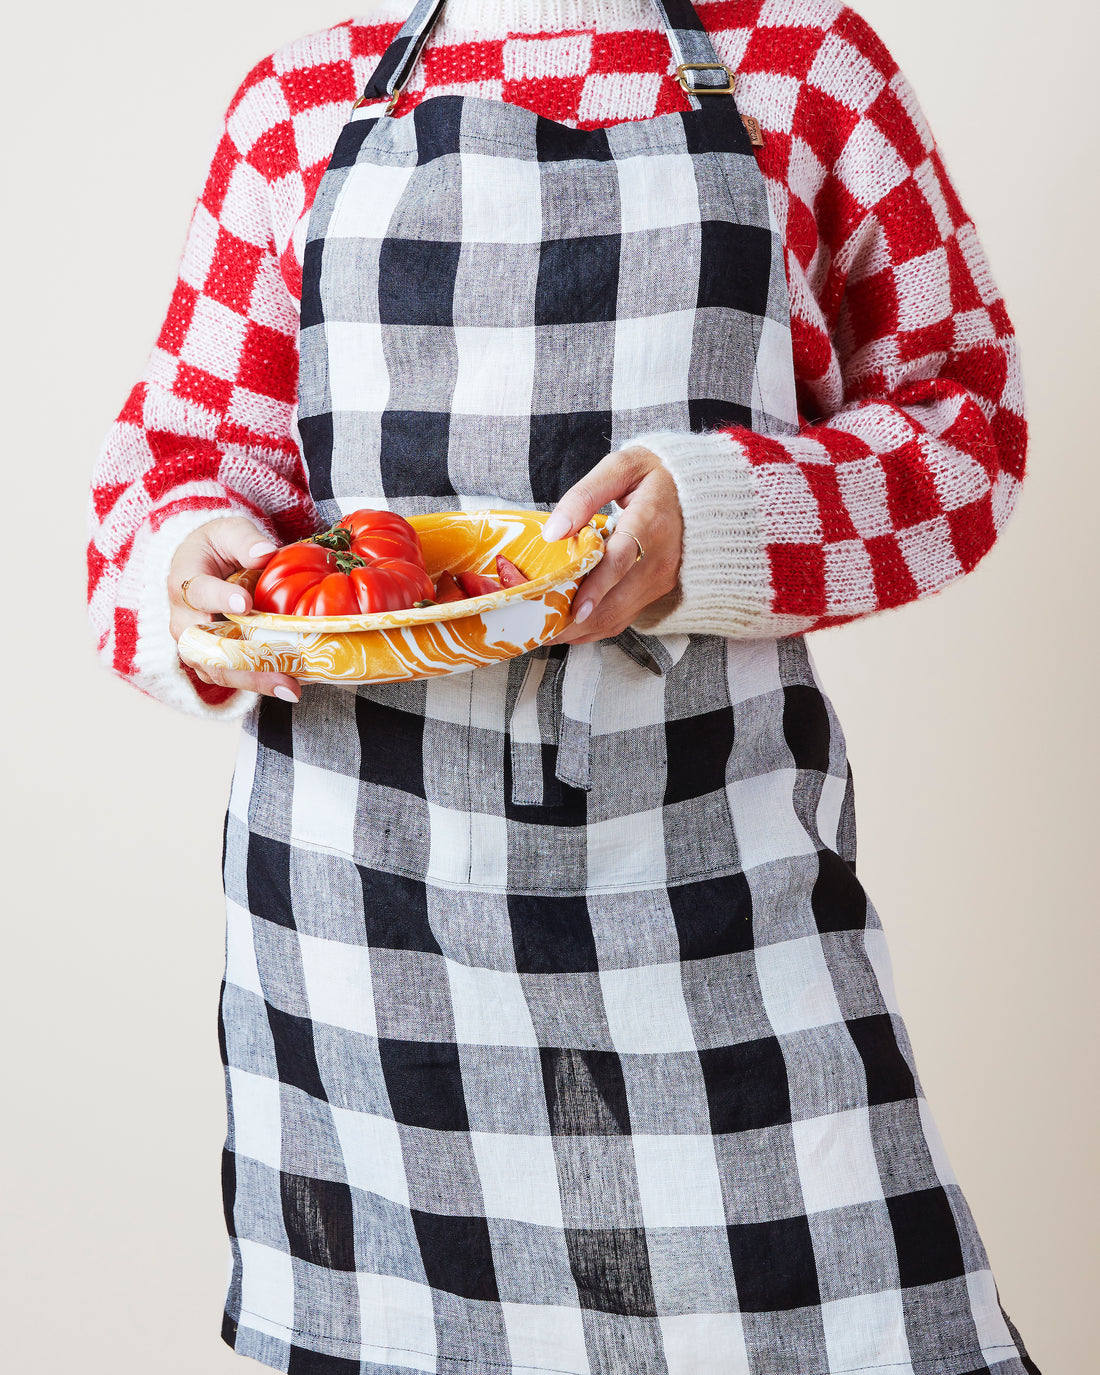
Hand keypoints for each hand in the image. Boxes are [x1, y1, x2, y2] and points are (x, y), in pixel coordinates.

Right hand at [168, 516, 300, 701]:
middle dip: (244, 663)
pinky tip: (288, 687)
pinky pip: (229, 676)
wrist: (198, 566)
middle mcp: (183, 620)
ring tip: (290, 689)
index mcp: (184, 582)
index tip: (244, 604)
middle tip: (281, 672)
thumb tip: (266, 554)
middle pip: (207, 647)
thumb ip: (246, 541)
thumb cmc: (215, 547)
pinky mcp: (209, 659)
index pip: (198, 592)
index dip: (220, 599)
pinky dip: (257, 683)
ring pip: (217, 670)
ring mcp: (194, 644)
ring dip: (254, 682)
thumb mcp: (228, 532)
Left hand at [543, 447, 682, 645]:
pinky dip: (595, 626)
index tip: (575, 608)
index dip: (596, 588)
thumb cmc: (654, 475)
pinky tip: (570, 625)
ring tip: (547, 630)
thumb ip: (584, 496)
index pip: (621, 561)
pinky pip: (624, 617)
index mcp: (650, 522)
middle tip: (538, 628)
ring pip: (618, 616)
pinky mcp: (658, 590)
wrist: (698, 490)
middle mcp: (660, 558)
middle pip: (615, 600)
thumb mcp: (620, 467)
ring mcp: (661, 579)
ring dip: (581, 629)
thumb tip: (554, 531)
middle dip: (575, 620)